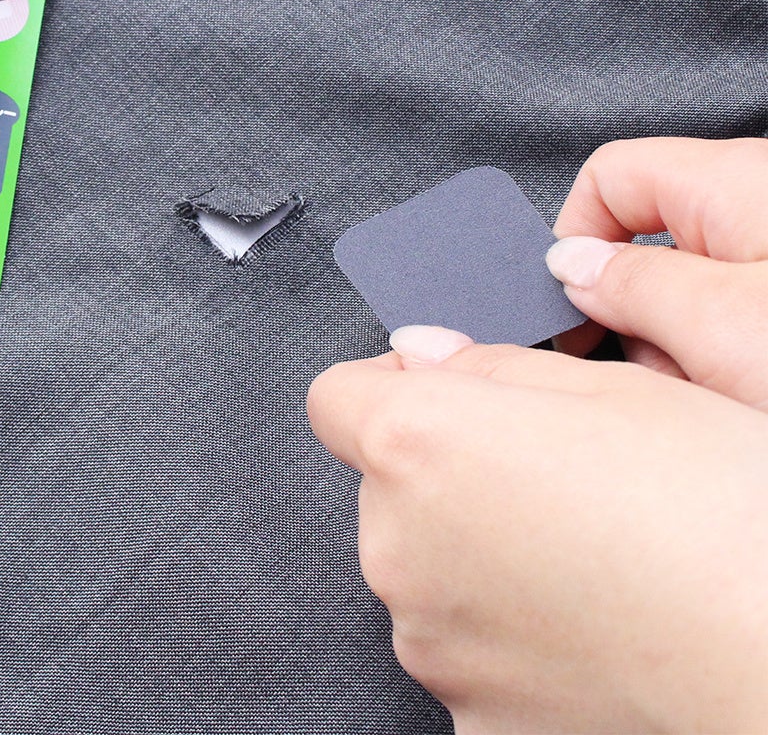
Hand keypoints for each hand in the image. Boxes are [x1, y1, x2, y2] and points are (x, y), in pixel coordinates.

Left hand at [308, 336, 767, 733]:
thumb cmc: (719, 519)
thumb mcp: (612, 390)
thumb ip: (487, 366)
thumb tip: (426, 357)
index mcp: (420, 445)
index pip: (337, 398)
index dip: (385, 388)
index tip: (432, 395)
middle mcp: (400, 546)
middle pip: (388, 489)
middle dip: (445, 475)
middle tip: (547, 481)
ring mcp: (430, 641)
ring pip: (426, 570)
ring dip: (474, 557)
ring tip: (584, 560)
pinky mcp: (469, 719)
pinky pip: (464, 649)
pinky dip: (504, 634)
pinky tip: (585, 626)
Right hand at [546, 137, 767, 408]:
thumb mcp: (723, 324)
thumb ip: (629, 285)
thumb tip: (571, 268)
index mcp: (733, 180)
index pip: (607, 176)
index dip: (573, 239)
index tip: (570, 308)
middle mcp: (760, 207)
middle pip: (646, 245)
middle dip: (633, 318)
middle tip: (653, 374)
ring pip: (692, 298)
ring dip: (683, 355)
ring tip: (716, 399)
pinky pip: (739, 328)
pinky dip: (729, 368)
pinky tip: (742, 398)